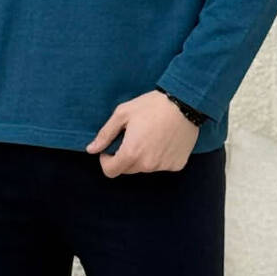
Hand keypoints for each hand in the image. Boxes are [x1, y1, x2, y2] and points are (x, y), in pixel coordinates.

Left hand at [85, 89, 200, 176]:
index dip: (106, 160)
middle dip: (125, 156)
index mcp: (131, 153)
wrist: (185, 103)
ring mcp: (163, 166)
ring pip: (145, 167)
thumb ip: (105, 134)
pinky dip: (160, 156)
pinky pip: (162, 165)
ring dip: (142, 157)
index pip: (110, 171)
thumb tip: (91, 150)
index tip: (111, 148)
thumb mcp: (122, 114)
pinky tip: (164, 139)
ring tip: (150, 135)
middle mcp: (147, 165)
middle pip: (127, 169)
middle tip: (133, 136)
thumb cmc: (152, 105)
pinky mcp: (177, 164)